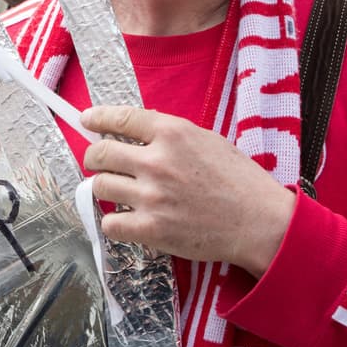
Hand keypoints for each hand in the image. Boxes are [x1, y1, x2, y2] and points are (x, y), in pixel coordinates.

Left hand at [81, 106, 295, 275]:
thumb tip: (135, 134)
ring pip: (100, 186)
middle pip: (100, 153)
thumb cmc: (239, 180)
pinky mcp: (151, 228)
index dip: (97, 118)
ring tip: (121, 192)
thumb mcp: (207, 141)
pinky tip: (127, 220)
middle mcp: (156, 161)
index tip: (86, 120)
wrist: (259, 221)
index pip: (120, 118)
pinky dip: (115, 222)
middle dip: (95, 157)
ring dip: (106, 188)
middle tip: (100, 164)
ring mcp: (151, 196)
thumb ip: (170, 136)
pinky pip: (110, 223)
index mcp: (172, 133)